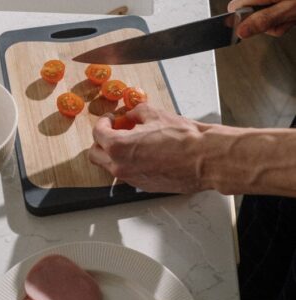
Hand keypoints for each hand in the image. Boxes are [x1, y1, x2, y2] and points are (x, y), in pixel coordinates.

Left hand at [89, 104, 209, 192]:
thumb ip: (136, 113)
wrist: (204, 159)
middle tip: (114, 131)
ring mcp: (131, 179)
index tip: (110, 119)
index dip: (103, 123)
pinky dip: (127, 163)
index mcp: (118, 147)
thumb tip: (132, 115)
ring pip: (110, 166)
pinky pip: (126, 174)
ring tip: (131, 141)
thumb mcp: (155, 115)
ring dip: (113, 153)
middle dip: (101, 141)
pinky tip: (143, 153)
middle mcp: (120, 166)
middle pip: (95, 155)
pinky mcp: (142, 186)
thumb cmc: (183, 138)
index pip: (98, 134)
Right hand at [228, 0, 295, 37]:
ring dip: (276, 13)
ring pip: (262, 3)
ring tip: (294, 11)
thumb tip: (241, 31)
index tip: (258, 27)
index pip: (234, 9)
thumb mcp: (292, 11)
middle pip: (249, 8)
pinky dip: (282, 3)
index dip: (242, 22)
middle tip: (285, 20)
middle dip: (265, 20)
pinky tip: (295, 3)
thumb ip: (265, 21)